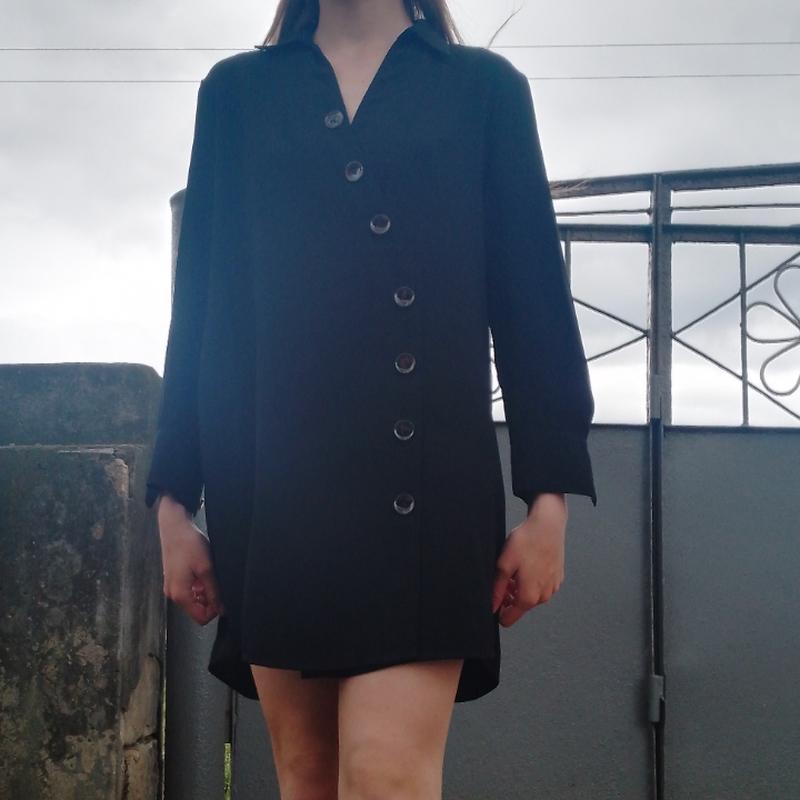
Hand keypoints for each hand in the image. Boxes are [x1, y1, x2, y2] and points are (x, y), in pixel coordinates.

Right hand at [156, 494, 224, 624]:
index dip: (215, 610)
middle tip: (215, 580)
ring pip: (194, 599)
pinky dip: (198, 584)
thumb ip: (213, 591)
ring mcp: (172, 586)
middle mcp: (173, 594)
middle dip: (210, 599)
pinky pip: (189, 590)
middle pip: (197, 609)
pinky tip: (202, 570)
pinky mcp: (174, 578)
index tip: (223, 596)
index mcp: (180, 595)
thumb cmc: (188, 545)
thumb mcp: (206, 569)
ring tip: (208, 573)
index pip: (201, 618)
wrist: (174, 527)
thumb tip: (221, 609)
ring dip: (205, 591)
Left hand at [491, 493, 566, 626]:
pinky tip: (528, 564)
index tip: (494, 597)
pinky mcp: (557, 578)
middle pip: (520, 607)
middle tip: (504, 577)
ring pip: (531, 597)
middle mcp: (543, 597)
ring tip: (515, 569)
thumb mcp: (504, 565)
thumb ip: (497, 589)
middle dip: (509, 597)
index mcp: (529, 597)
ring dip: (521, 588)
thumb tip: (492, 607)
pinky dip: (533, 581)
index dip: (498, 611)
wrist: (548, 525)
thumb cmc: (526, 543)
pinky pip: (541, 587)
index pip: (509, 619)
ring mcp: (553, 588)